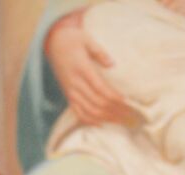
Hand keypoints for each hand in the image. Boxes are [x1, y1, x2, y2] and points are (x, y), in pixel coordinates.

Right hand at [45, 11, 133, 126]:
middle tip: (131, 116)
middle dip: (115, 111)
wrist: (54, 43)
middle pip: (97, 103)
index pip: (100, 88)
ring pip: (89, 111)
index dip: (114, 97)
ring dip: (106, 118)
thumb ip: (99, 52)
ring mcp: (71, 91)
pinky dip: (90, 121)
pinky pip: (78, 113)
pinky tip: (102, 124)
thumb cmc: (74, 39)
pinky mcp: (68, 96)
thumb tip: (112, 64)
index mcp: (82, 69)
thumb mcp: (87, 39)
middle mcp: (75, 83)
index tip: (127, 103)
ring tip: (121, 121)